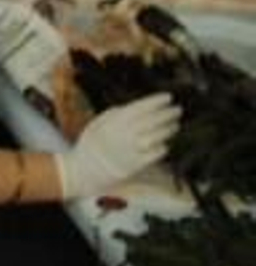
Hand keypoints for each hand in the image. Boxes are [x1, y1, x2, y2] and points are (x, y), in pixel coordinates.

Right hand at [57, 93, 180, 198]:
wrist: (88, 168)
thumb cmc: (92, 143)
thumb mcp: (98, 122)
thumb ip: (116, 114)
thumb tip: (134, 108)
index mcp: (116, 121)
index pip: (141, 107)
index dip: (156, 101)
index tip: (168, 97)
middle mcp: (127, 133)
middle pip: (153, 120)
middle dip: (167, 113)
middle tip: (177, 109)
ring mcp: (134, 149)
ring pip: (158, 136)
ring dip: (168, 129)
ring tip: (175, 125)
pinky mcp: (139, 163)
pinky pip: (156, 153)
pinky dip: (163, 147)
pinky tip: (165, 143)